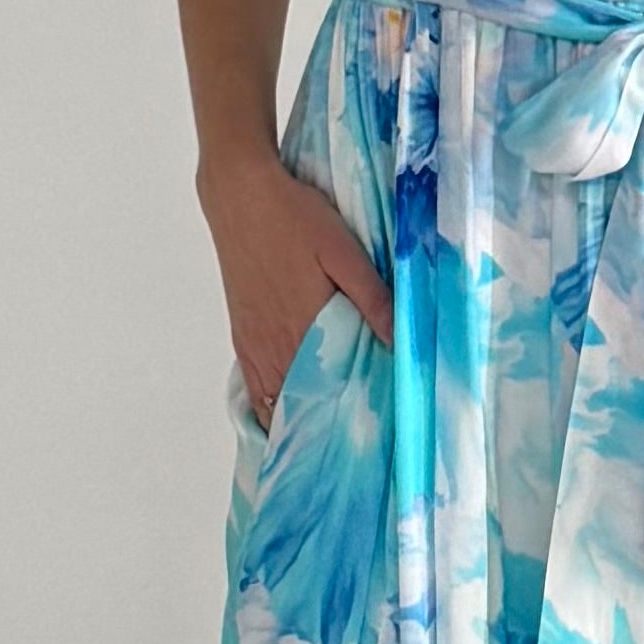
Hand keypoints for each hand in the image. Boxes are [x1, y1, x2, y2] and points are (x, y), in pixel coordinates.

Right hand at [198, 145, 394, 427]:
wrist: (239, 196)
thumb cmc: (294, 217)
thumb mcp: (343, 251)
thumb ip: (373, 298)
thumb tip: (404, 341)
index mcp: (304, 328)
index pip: (328, 395)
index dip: (348, 421)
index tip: (374, 438)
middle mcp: (274, 345)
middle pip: (300, 408)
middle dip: (326, 429)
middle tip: (355, 447)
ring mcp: (253, 345)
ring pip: (273, 404)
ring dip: (298, 422)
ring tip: (326, 439)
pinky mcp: (242, 337)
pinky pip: (254, 390)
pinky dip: (270, 409)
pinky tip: (289, 415)